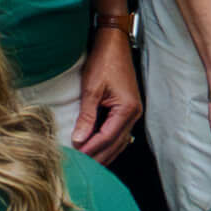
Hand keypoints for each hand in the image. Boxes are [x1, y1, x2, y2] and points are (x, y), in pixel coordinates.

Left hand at [66, 14, 143, 163]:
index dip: (91, 149)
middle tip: (82, 168)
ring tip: (89, 164)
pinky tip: (97, 149)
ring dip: (104, 153)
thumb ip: (87, 116)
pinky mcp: (127, 109)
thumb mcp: (91, 88)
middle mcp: (134, 113)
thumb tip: (79, 139)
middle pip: (116, 144)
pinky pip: (119, 133)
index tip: (77, 158)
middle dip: (99, 157)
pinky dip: (108, 143)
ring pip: (119, 141)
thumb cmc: (104, 61)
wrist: (114, 42)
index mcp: (127, 109)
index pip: (107, 137)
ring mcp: (133, 112)